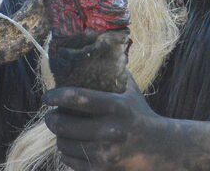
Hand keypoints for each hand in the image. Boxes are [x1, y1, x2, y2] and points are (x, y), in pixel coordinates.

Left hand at [44, 76, 171, 170]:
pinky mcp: (101, 170)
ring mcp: (104, 154)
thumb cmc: (141, 114)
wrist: (162, 149)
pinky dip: (66, 151)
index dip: (56, 95)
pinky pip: (69, 160)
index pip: (77, 98)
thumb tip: (98, 51)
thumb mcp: (131, 91)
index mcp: (115, 106)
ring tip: (62, 129)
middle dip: (51, 118)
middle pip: (63, 125)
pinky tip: (71, 144)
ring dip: (59, 136)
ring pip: (63, 144)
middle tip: (51, 115)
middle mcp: (109, 131)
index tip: (47, 96)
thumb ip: (114, 72)